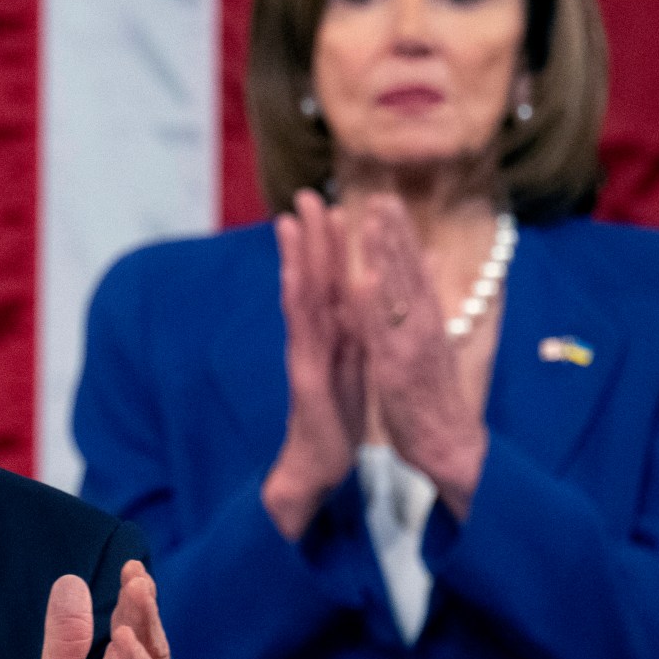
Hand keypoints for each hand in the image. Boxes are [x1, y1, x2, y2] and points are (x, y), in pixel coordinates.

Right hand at [262, 189, 367, 537]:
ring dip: (295, 258)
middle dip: (309, 236)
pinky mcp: (305, 375)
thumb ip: (360, 332)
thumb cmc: (337, 416)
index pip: (331, 281)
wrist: (321, 463)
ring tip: (289, 223)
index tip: (333, 206)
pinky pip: (304, 333)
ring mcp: (306, 354)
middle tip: (305, 195)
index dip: (332, 244)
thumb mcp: (356, 366)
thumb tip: (368, 300)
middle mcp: (314, 337)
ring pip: (300, 296)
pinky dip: (303, 301)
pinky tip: (301, 275)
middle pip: (312, 278)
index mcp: (332, 334)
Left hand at [346, 194, 487, 514]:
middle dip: (393, 232)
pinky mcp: (398, 369)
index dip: (400, 234)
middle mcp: (422, 325)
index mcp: (425, 319)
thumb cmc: (433, 393)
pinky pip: (385, 333)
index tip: (386, 200)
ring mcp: (411, 345)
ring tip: (372, 220)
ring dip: (386, 255)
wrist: (447, 443)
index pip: (412, 269)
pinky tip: (366, 280)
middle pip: (407, 271)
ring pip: (398, 292)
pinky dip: (376, 306)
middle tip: (380, 194)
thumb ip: (428, 299)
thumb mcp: (431, 340)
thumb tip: (432, 256)